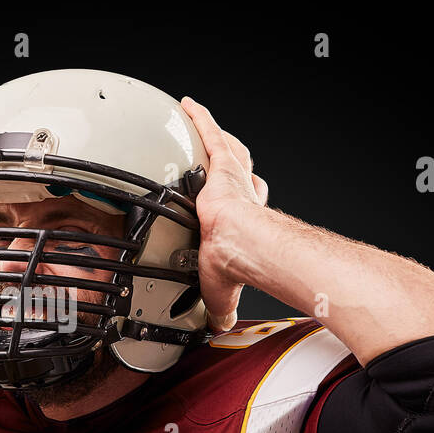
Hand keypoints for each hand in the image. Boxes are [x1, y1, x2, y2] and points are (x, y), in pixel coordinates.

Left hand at [180, 97, 269, 332]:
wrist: (239, 245)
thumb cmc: (236, 263)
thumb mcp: (220, 291)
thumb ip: (219, 307)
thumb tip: (221, 328)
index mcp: (244, 223)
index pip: (246, 207)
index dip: (243, 204)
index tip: (236, 209)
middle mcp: (242, 196)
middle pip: (241, 174)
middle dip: (235, 170)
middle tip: (223, 167)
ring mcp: (231, 178)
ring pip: (227, 151)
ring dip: (218, 139)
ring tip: (204, 129)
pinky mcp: (220, 165)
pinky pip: (208, 133)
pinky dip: (199, 117)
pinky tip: (187, 105)